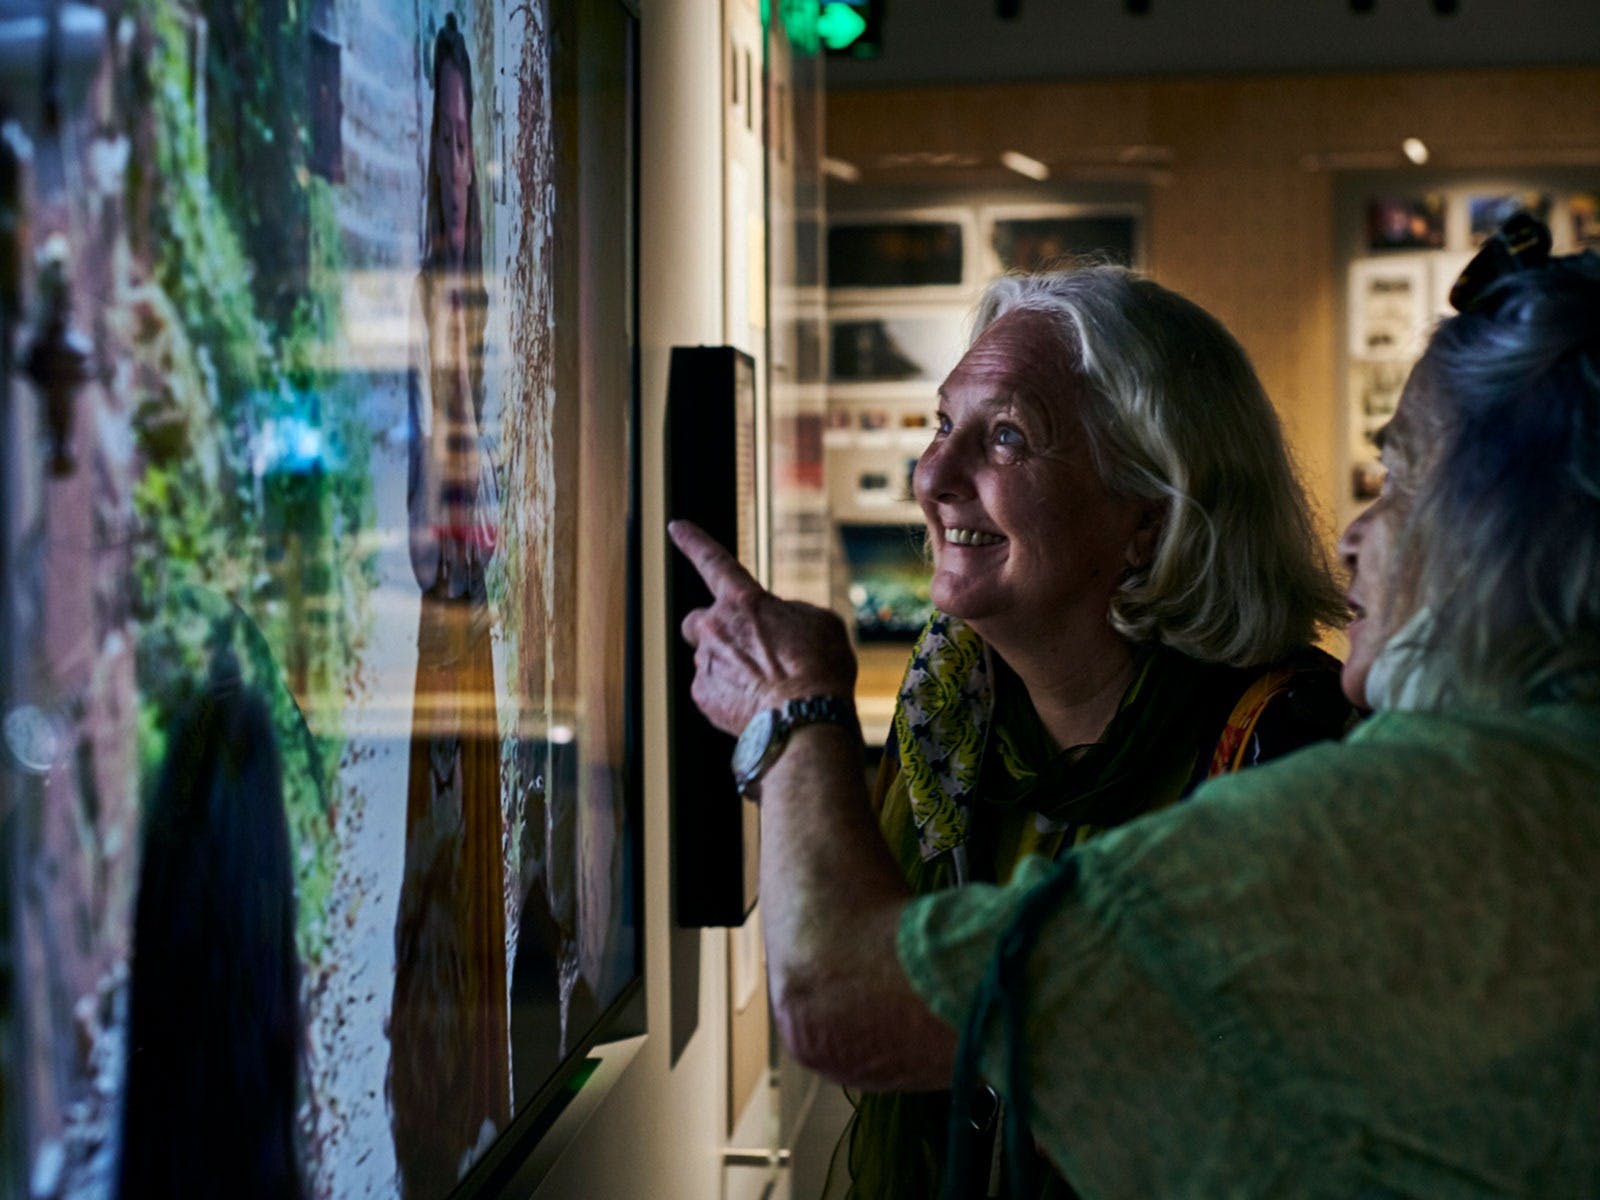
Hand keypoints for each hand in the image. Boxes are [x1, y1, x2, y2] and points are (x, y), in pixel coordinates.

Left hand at [670, 520, 857, 735]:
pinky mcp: (703, 696)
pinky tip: (758, 705)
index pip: (713, 561)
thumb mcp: (820, 623)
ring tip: (767, 686)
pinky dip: (730, 696)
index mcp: (744, 600)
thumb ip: (790, 614)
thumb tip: (775, 625)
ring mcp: (705, 662)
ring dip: (731, 667)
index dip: (694, 542)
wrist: (805, 717)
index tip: (675, 526)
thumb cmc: (820, 666)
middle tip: (741, 647)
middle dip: (712, 629)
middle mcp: (715, 627)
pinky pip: (712, 690)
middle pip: (698, 621)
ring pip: (709, 659)